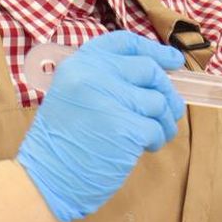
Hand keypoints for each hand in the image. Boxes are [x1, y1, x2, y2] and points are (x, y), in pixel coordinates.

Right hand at [16, 31, 185, 221]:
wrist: (47, 178)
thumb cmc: (63, 142)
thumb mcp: (74, 95)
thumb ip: (106, 79)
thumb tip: (157, 75)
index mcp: (81, 63)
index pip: (126, 42)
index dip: (155, 50)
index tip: (174, 61)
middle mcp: (94, 74)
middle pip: (149, 70)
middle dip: (167, 91)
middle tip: (170, 110)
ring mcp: (110, 100)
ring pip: (159, 101)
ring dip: (164, 121)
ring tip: (154, 135)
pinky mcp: (126, 128)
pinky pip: (157, 128)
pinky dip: (157, 139)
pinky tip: (145, 148)